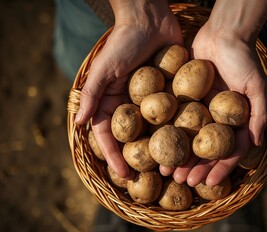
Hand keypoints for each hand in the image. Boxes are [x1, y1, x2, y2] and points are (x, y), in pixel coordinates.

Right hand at [75, 0, 181, 178]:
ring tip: (172, 168)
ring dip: (163, 150)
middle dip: (141, 159)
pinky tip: (189, 146)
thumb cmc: (123, 42)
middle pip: (135, 138)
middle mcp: (133, 105)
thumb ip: (92, 94)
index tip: (125, 176)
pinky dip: (180, 130)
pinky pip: (176, 115)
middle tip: (151, 178)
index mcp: (113, 102)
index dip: (116, 157)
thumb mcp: (105, 68)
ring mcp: (154, 101)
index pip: (110, 136)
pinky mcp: (173, 93)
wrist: (151, 18)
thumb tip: (78, 123)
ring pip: (157, 131)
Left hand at [160, 17, 266, 186]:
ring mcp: (200, 111)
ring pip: (187, 139)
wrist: (223, 34)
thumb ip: (259, 114)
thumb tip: (257, 143)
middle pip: (205, 150)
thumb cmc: (244, 59)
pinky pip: (175, 120)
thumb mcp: (257, 87)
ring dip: (178, 156)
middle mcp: (217, 120)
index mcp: (235, 121)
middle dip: (195, 167)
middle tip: (182, 181)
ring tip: (166, 171)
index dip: (220, 168)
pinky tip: (155, 145)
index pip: (228, 151)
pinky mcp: (183, 99)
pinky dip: (166, 134)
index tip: (209, 183)